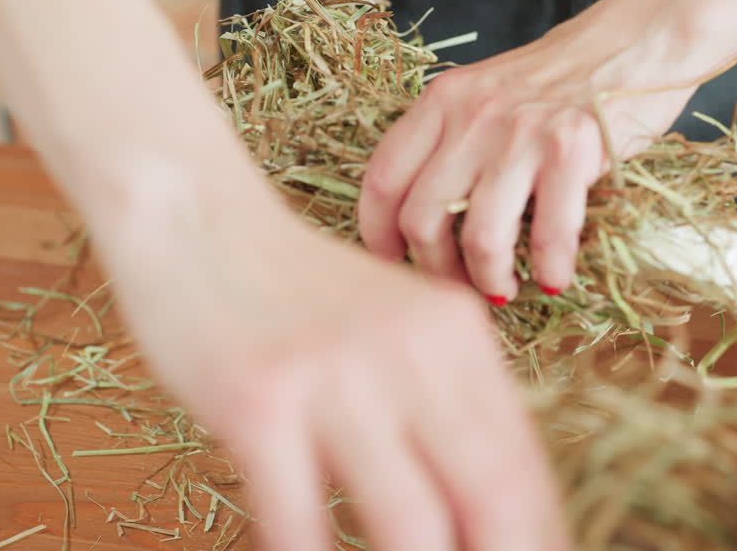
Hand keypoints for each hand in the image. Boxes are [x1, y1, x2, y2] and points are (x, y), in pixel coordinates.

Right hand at [89, 161, 568, 550]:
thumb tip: (493, 500)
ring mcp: (335, 376)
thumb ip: (446, 394)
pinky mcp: (260, 401)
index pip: (523, 465)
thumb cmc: (295, 286)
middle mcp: (409, 352)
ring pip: (411, 528)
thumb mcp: (396, 319)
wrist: (195, 216)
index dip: (540, 538)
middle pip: (490, 499)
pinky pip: (298, 524)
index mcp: (455, 333)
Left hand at [359, 0, 718, 303]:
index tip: (392, 262)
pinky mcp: (571, 151)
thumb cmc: (561, 79)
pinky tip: (553, 279)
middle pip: (421, 219)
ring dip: (489, 281)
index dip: (377, 234)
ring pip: (480, 238)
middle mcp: (471, 116)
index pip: (382, 179)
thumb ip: (454, 142)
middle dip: (435, 269)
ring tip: (503, 291)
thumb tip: (427, 223)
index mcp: (442, 101)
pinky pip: (547, 235)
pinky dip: (548, 270)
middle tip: (457, 286)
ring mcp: (520, 133)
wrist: (637, 40)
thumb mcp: (488, 94)